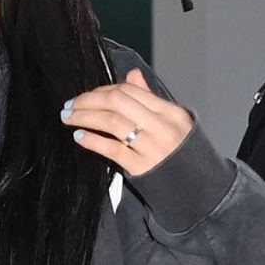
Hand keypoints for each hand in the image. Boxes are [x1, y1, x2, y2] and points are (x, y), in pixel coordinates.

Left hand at [60, 69, 192, 175]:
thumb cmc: (180, 154)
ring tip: (68, 117)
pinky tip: (79, 136)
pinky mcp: (141, 167)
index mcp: (170, 112)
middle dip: (88, 100)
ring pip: (111, 122)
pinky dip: (92, 140)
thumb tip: (132, 74)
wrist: (195, 189)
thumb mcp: (172, 123)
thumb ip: (149, 99)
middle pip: (117, 102)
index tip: (87, 96)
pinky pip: (111, 149)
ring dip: (84, 117)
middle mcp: (163, 127)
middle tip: (70, 105)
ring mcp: (152, 147)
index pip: (130, 91)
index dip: (103, 90)